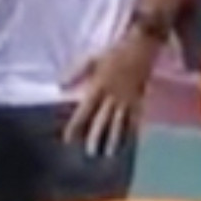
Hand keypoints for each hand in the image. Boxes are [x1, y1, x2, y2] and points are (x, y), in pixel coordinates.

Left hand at [62, 29, 159, 157]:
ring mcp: (128, 99)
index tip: (69, 139)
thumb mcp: (91, 58)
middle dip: (96, 137)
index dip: (76, 125)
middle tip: (91, 153)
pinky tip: (129, 141)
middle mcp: (113, 96)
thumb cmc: (114, 53)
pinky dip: (132, 131)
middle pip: (103, 120)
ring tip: (110, 153)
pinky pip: (136, 118)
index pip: (85, 110)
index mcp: (98, 86)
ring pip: (120, 123)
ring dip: (115, 139)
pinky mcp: (139, 100)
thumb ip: (75, 72)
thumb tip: (59, 85)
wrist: (142, 47)